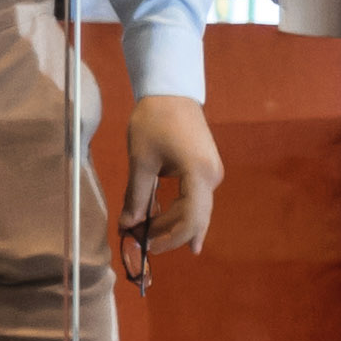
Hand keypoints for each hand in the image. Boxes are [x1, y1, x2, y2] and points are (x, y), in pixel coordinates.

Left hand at [110, 87, 221, 267]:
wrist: (171, 92)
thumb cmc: (155, 121)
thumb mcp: (141, 160)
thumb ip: (136, 196)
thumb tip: (127, 226)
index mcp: (200, 174)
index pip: (191, 219)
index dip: (170, 238)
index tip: (148, 247)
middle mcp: (212, 178)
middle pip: (193, 218)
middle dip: (166, 233)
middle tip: (138, 243)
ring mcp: (211, 174)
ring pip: (192, 210)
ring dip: (168, 223)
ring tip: (141, 230)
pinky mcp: (205, 170)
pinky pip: (192, 198)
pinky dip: (174, 210)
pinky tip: (159, 221)